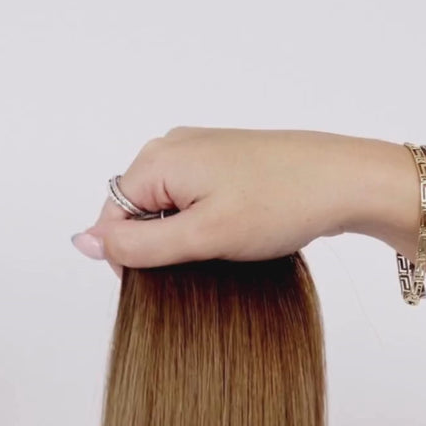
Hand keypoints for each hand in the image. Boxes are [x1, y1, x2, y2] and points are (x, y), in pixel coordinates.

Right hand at [71, 127, 369, 274]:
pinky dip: (205, 224)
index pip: (111, 219)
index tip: (170, 279)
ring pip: (167, 210)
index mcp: (157, 159)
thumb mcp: (200, 235)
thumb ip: (138, 244)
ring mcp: (201, 152)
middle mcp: (172, 147)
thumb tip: (82, 241)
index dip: (131, 258)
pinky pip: (193, 201)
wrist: (344, 181)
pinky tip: (236, 232)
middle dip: (160, 246)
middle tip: (204, 261)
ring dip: (185, 238)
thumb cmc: (279, 203)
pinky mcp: (225, 163)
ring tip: (224, 246)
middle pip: (136, 212)